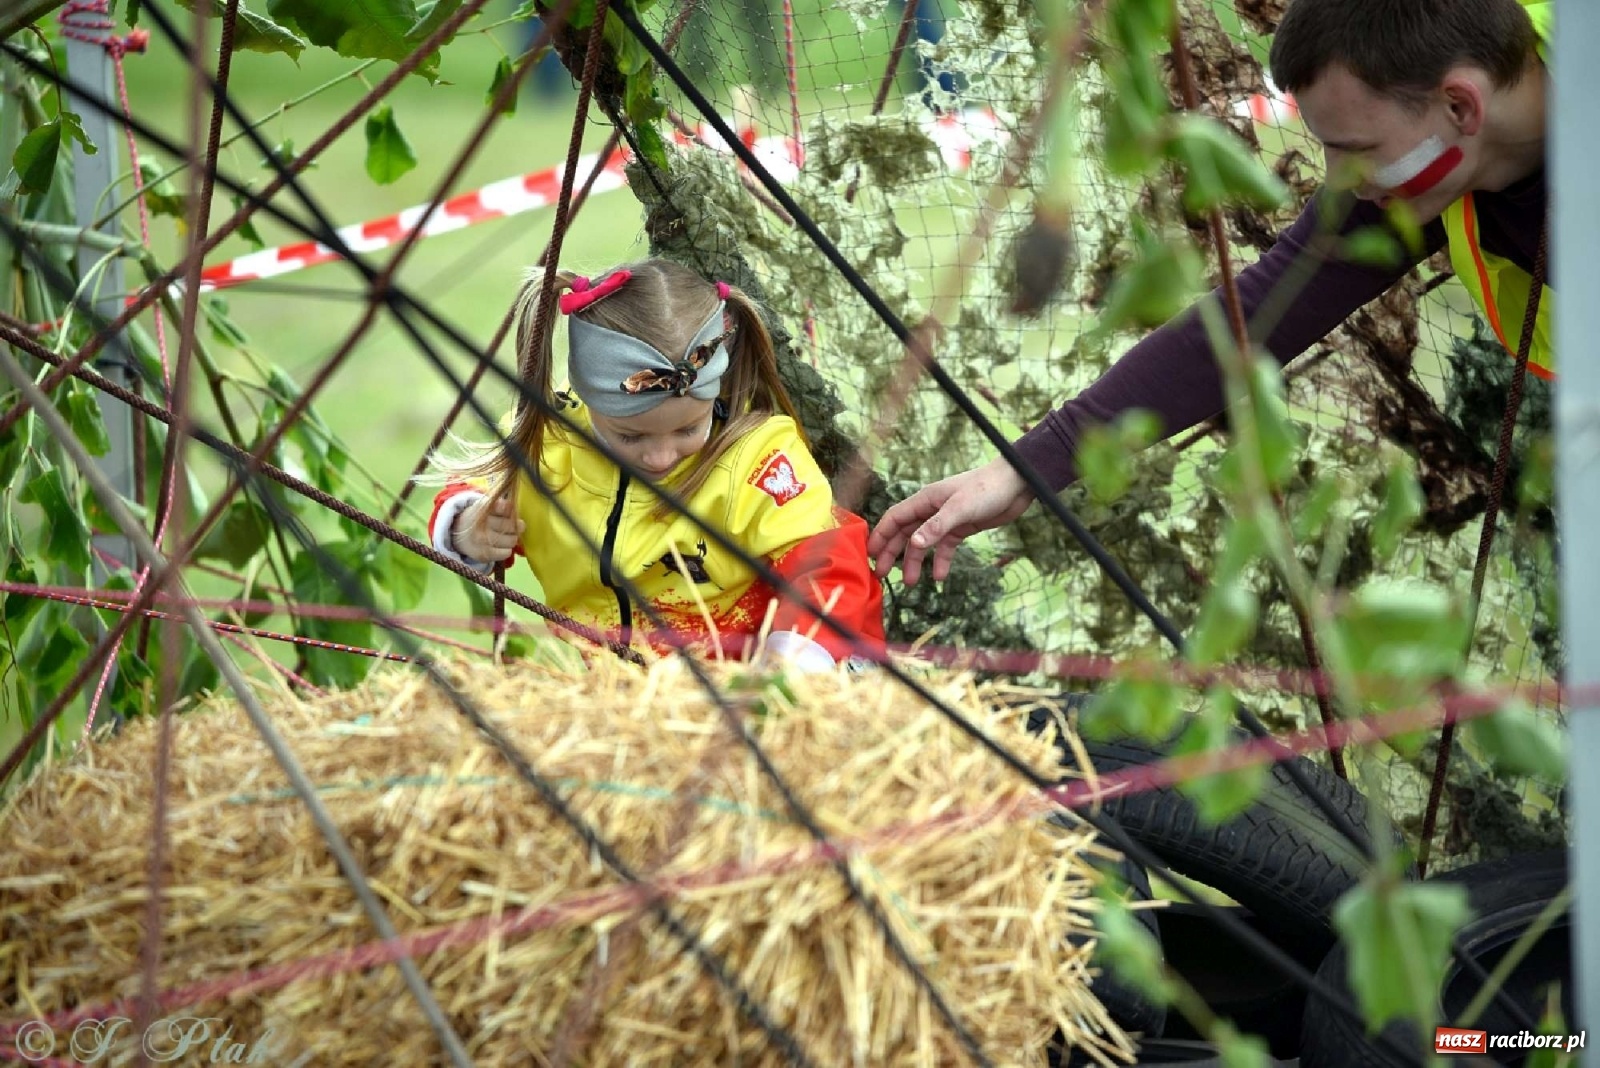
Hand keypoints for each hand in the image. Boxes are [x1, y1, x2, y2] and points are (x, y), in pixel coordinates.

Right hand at [453, 493, 523, 562]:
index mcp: (483, 508)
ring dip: (512, 539)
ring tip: (507, 537)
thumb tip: (518, 510)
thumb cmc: (479, 519)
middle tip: (515, 527)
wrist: (457, 535)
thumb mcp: (486, 507)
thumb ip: (502, 505)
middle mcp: (481, 524)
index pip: (506, 507)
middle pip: (512, 525)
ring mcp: (482, 540)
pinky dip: (507, 550)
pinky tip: (501, 547)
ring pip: (512, 540)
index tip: (511, 514)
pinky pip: (506, 553)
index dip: (512, 511)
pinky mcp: (483, 554)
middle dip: (518, 526)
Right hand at [868, 458, 1034, 585]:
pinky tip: (939, 576)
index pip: (895, 518)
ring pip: (923, 543)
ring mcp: (946, 519)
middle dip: (893, 553)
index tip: (870, 555)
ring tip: (911, 582)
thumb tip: (914, 544)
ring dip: (916, 562)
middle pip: (905, 533)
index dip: (881, 535)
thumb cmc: (986, 489)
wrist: (1016, 484)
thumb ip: (936, 527)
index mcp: (925, 500)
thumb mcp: (960, 508)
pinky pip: (945, 547)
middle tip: (883, 575)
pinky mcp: (961, 528)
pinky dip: (941, 561)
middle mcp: (931, 509)